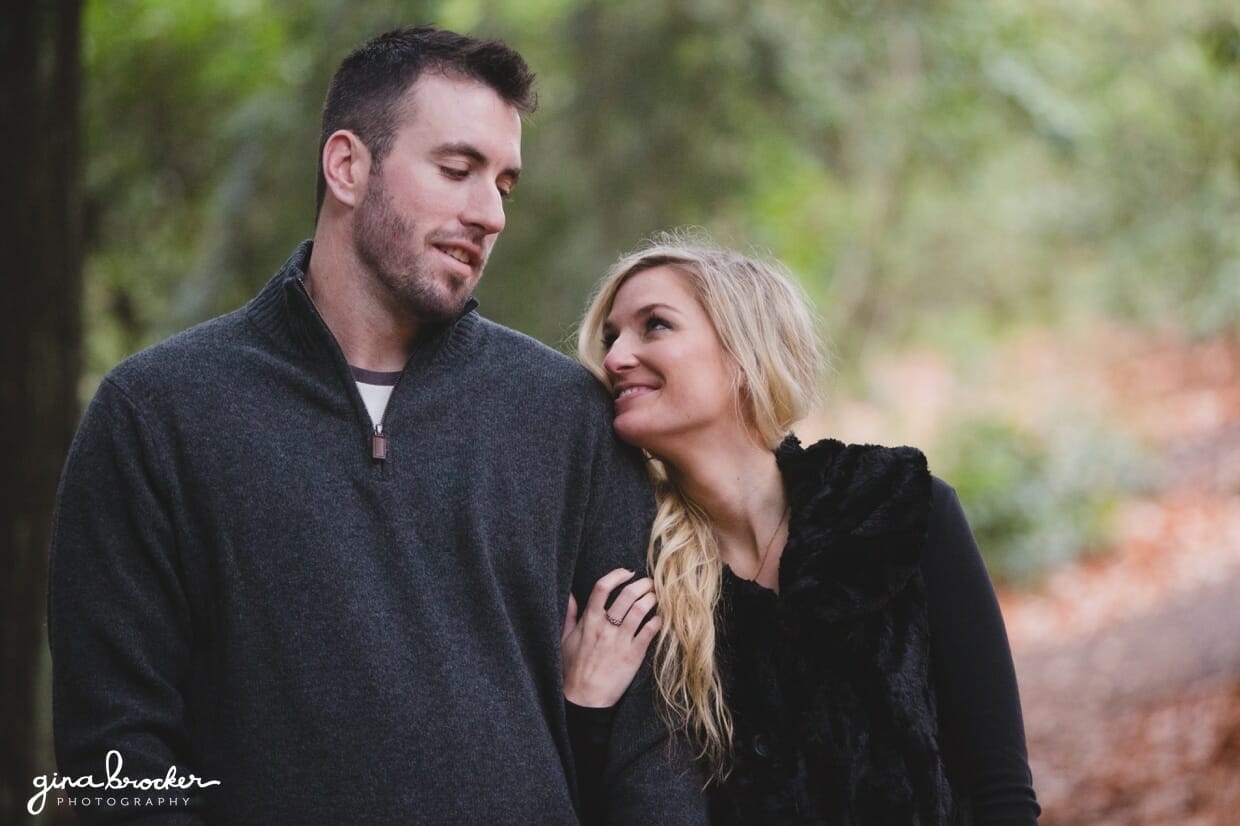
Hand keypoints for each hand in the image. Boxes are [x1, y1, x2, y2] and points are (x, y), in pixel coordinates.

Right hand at [561, 568, 661, 707]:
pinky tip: (658, 618)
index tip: (626, 572)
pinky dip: (657, 620)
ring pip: (640, 610)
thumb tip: (570, 595)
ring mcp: (620, 641)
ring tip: (655, 597)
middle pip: (627, 595)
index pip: (601, 588)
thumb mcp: (564, 639)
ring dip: (651, 599)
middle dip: (641, 584)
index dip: (616, 575)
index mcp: (588, 621)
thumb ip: (569, 615)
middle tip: (649, 583)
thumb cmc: (573, 669)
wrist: (585, 698)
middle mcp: (605, 628)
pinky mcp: (634, 655)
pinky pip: (649, 631)